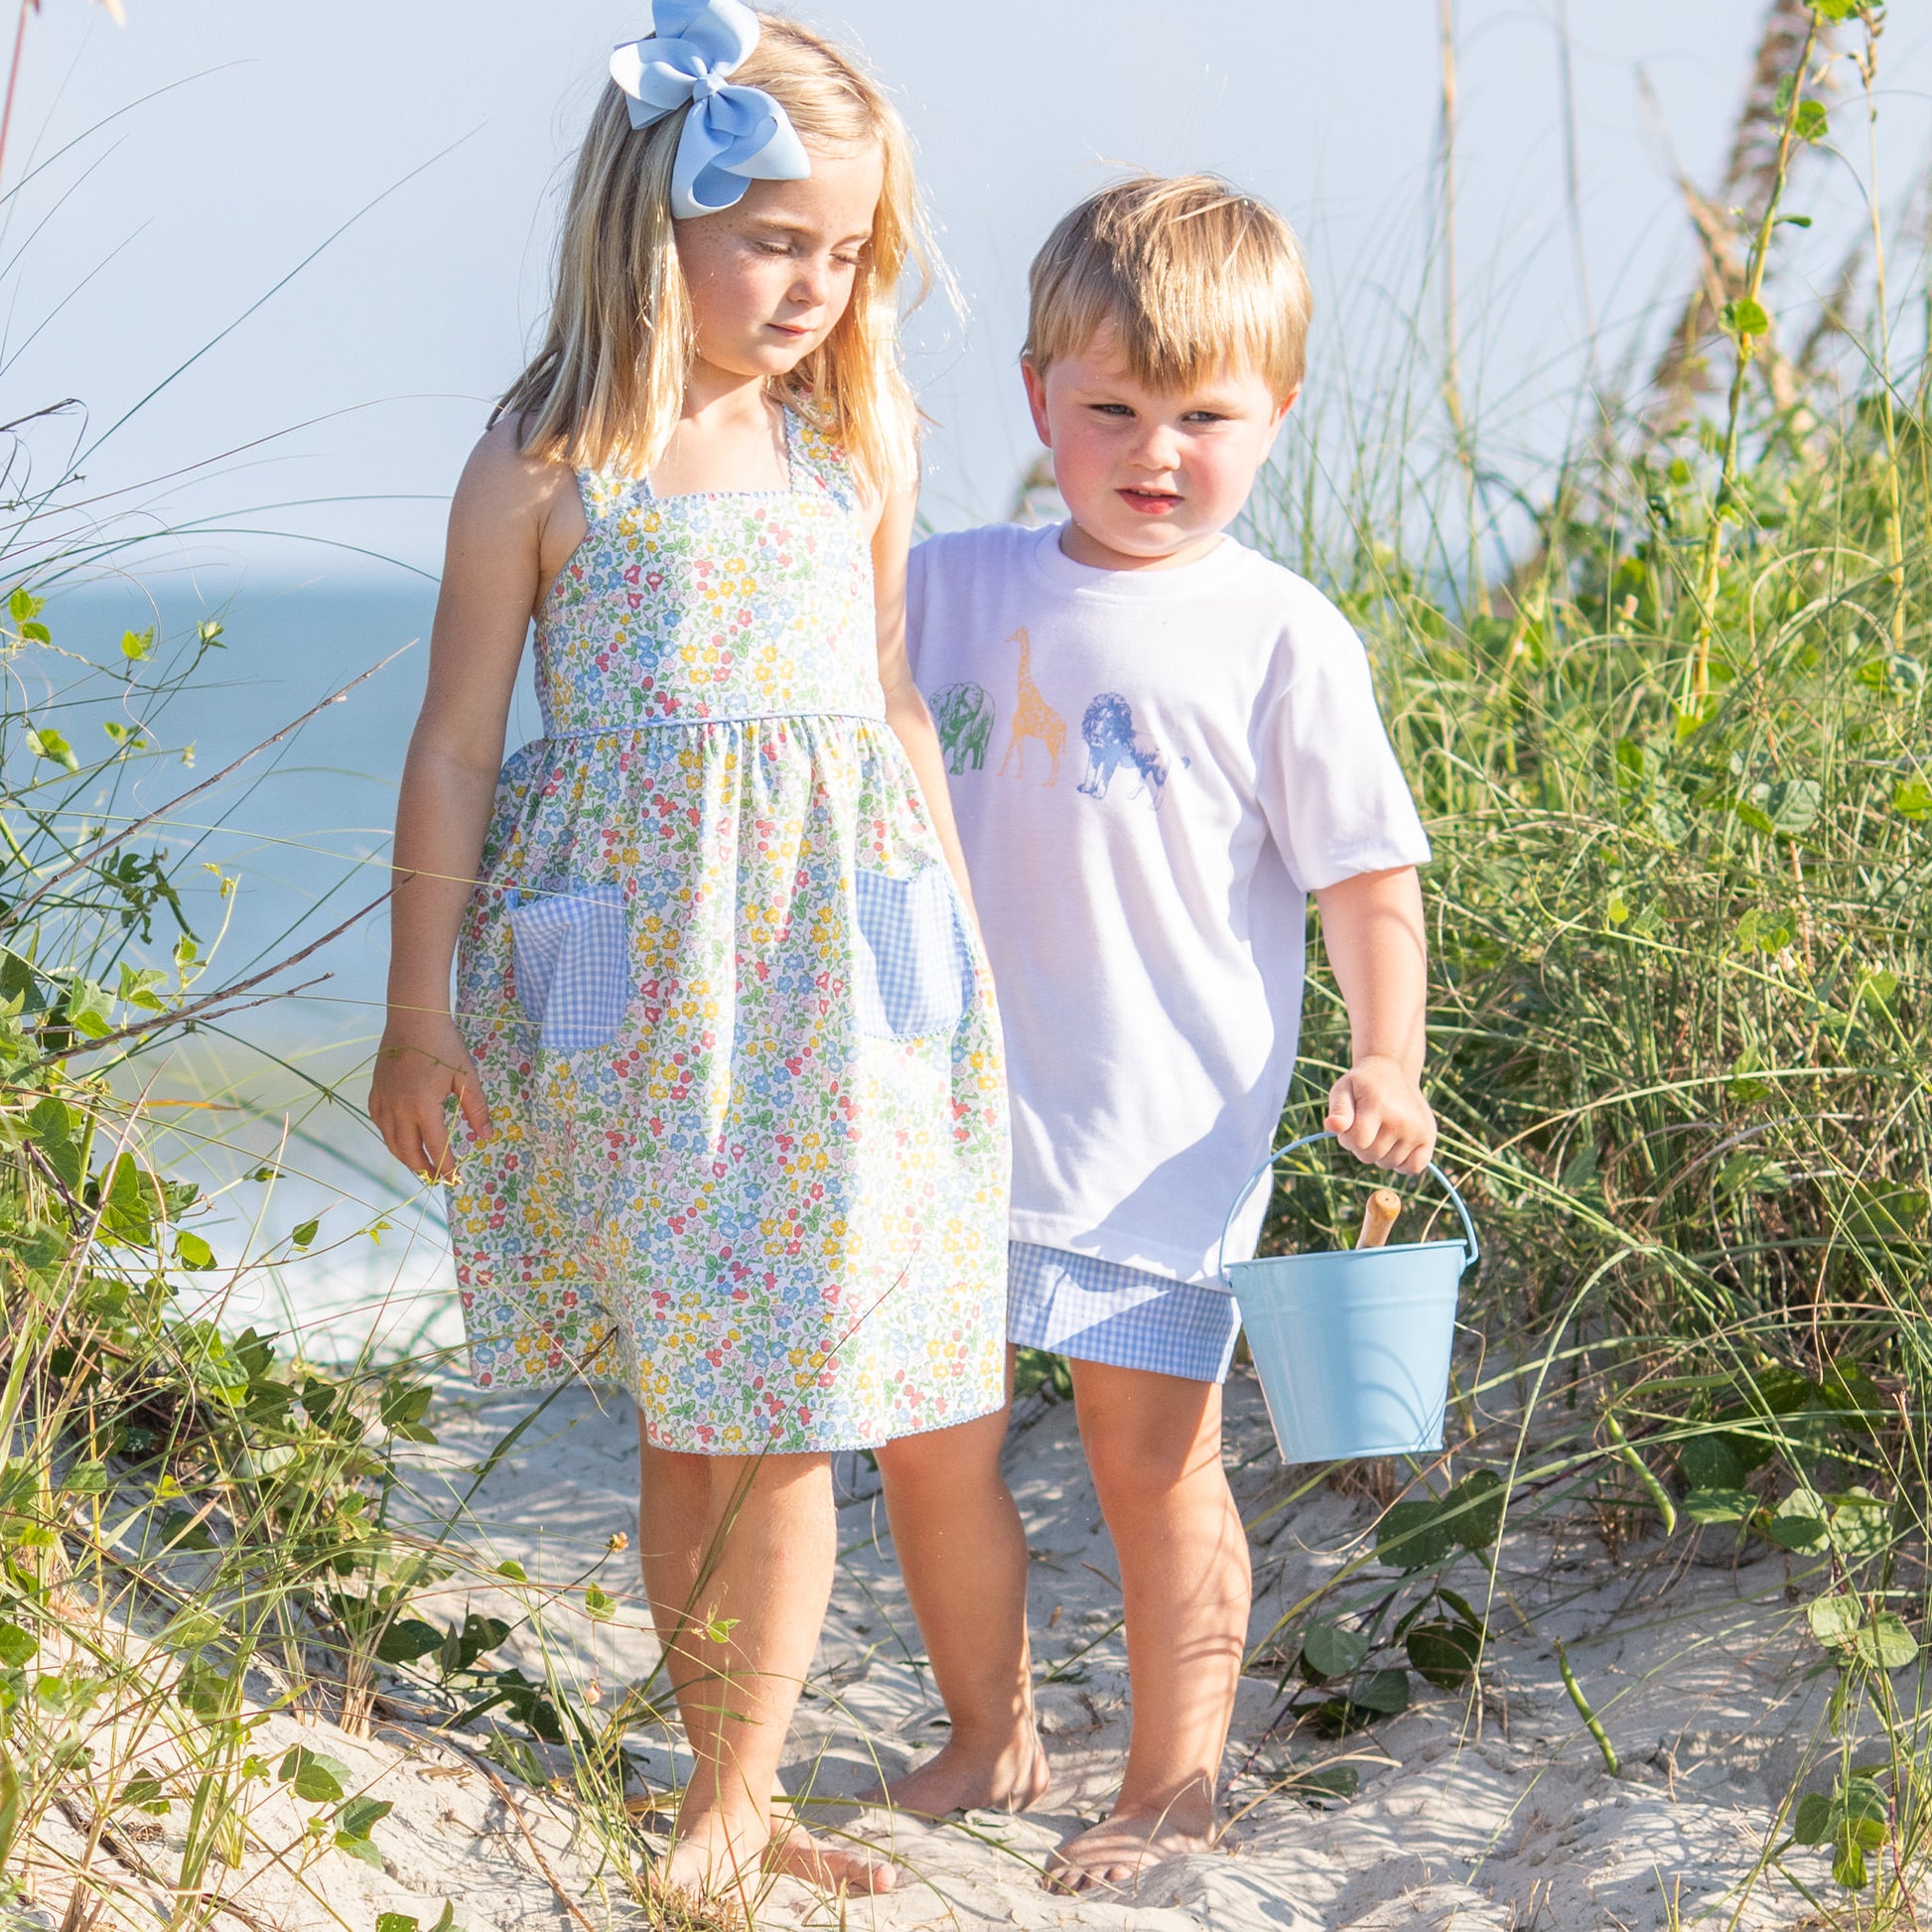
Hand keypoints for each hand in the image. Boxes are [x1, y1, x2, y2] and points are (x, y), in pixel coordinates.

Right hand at [369, 1015, 489, 1182]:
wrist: (413, 1020)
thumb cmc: (444, 1046)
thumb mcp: (467, 1077)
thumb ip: (476, 1109)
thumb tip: (486, 1136)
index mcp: (423, 1107)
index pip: (435, 1147)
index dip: (446, 1166)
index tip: (455, 1178)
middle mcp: (399, 1110)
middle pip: (408, 1152)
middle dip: (423, 1169)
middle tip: (438, 1178)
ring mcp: (384, 1101)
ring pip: (390, 1141)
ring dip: (405, 1157)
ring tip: (420, 1166)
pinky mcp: (376, 1092)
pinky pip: (379, 1123)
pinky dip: (389, 1137)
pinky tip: (400, 1139)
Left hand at [1326, 1055, 1434, 1174]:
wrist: (1393, 1071)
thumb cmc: (1363, 1085)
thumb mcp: (1343, 1090)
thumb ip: (1338, 1110)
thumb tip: (1331, 1126)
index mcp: (1378, 1106)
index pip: (1356, 1142)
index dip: (1347, 1137)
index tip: (1349, 1124)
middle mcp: (1401, 1120)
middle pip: (1370, 1156)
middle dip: (1361, 1145)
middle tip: (1366, 1125)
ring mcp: (1418, 1130)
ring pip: (1388, 1164)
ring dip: (1379, 1153)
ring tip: (1381, 1130)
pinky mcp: (1429, 1137)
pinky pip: (1413, 1167)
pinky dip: (1402, 1163)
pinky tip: (1395, 1145)